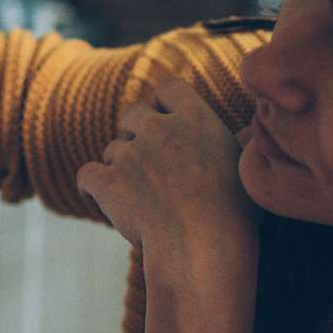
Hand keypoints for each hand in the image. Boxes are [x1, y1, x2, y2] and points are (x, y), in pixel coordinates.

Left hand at [75, 78, 259, 276]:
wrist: (202, 244)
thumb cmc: (233, 213)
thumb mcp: (246, 168)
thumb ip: (237, 142)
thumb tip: (246, 132)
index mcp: (196, 118)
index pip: (169, 88)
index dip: (162, 103)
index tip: (163, 119)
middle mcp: (159, 128)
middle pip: (132, 113)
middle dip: (134, 132)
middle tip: (143, 159)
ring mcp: (130, 154)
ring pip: (111, 149)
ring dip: (118, 166)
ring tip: (134, 193)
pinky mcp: (107, 182)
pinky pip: (86, 174)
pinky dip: (89, 185)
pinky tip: (94, 196)